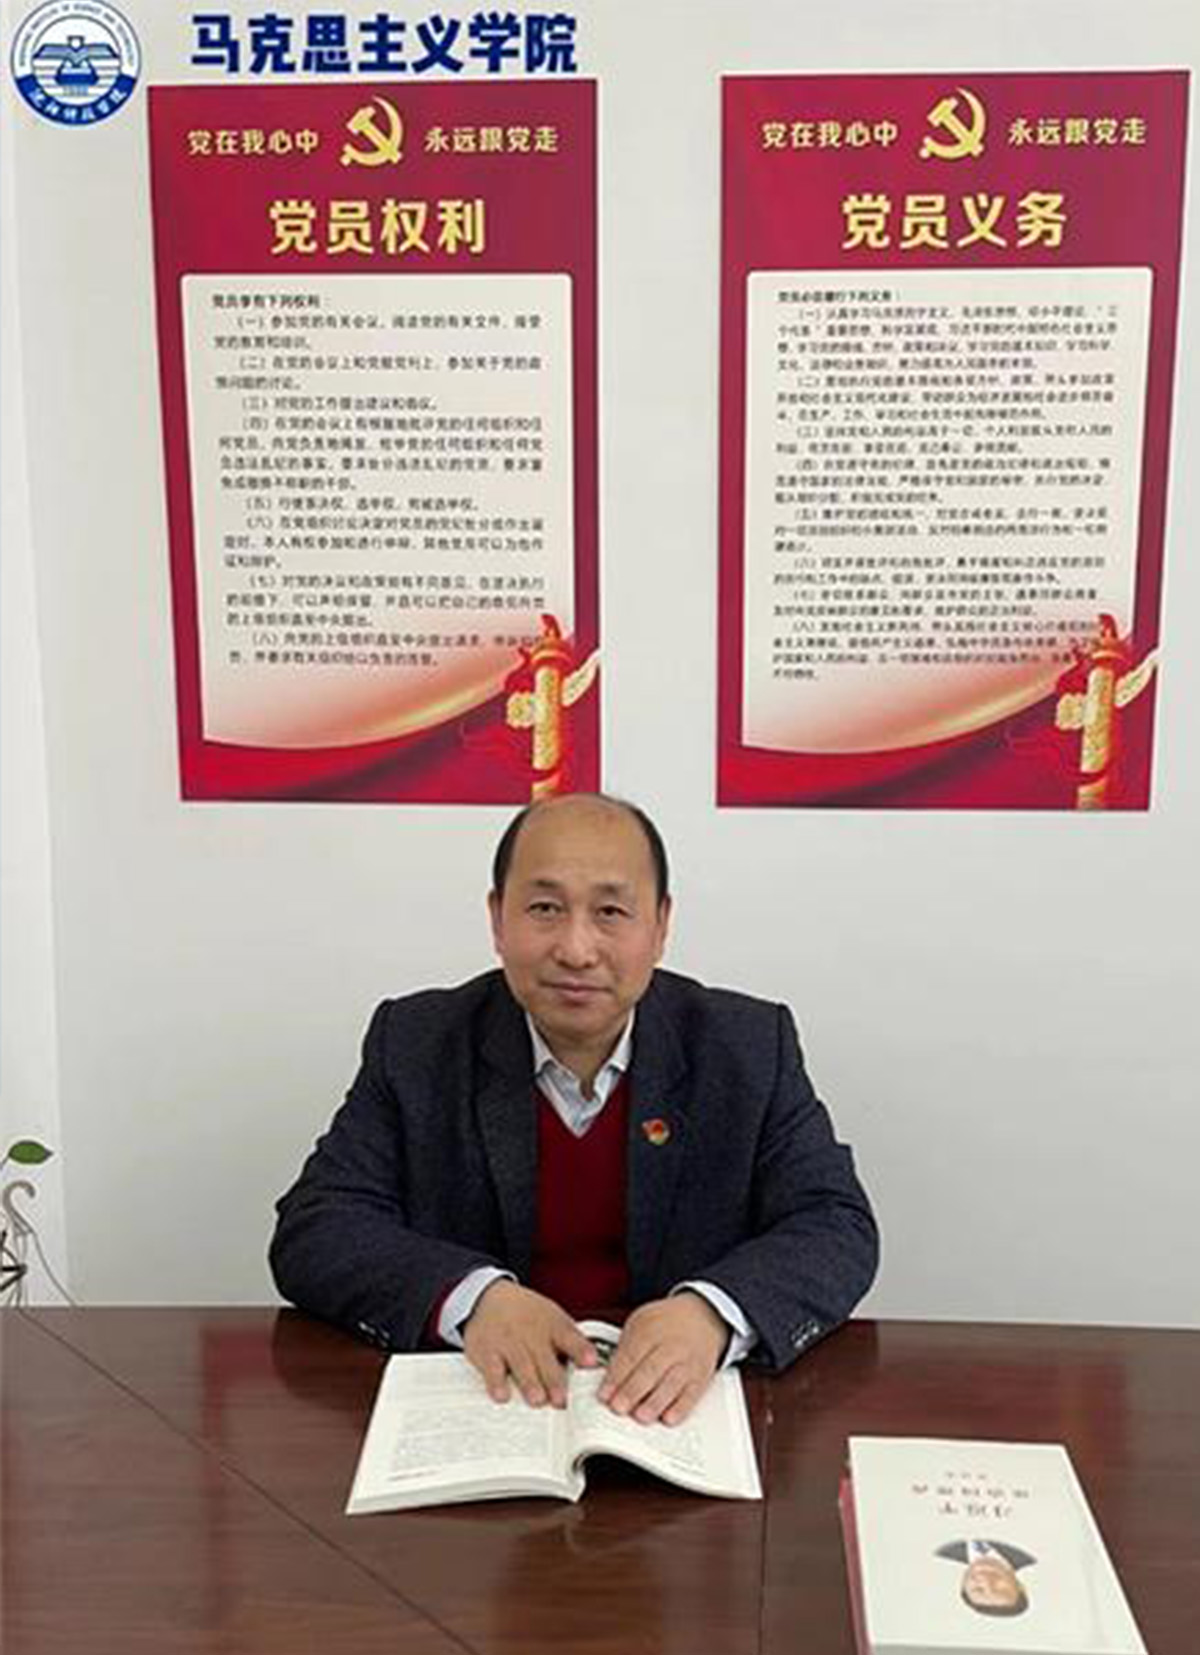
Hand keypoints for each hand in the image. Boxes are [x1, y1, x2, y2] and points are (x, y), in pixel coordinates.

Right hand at [463, 1280, 597, 1407]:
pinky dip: (496, 1382)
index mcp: (553, 1325)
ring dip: (529, 1383)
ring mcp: (509, 1342)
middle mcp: (532, 1334)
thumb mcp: (553, 1319)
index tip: (590, 1362)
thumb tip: (596, 1368)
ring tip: (538, 1399)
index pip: (569, 1337)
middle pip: (544, 1357)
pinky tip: (502, 1394)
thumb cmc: (528, 1315)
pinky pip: (492, 1368)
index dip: (580, 1349)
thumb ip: (572, 1343)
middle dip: (554, 1379)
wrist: (489, 1297)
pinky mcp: (487, 1352)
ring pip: (520, 1365)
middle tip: (561, 1399)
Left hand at [597, 1293, 725, 1425]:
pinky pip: (692, 1394)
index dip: (615, 1377)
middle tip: (618, 1407)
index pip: (630, 1355)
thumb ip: (623, 1350)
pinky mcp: (701, 1377)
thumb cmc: (664, 1325)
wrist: (701, 1317)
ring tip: (641, 1416)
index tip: (604, 1395)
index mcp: (649, 1329)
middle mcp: (670, 1345)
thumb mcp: (639, 1324)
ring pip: (671, 1383)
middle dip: (632, 1391)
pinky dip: (681, 1408)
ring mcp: (687, 1361)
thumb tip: (607, 1381)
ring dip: (655, 1402)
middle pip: (650, 1370)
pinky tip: (669, 1418)